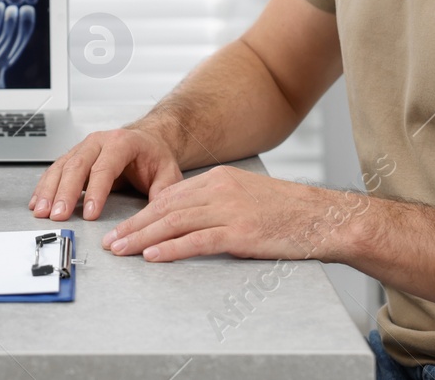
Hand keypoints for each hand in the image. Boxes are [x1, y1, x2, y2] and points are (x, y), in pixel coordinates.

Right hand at [30, 125, 182, 220]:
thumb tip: (157, 216)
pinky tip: (38, 202)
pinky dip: (45, 187)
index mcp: (122, 142)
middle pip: (77, 166)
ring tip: (42, 211)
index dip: (96, 191)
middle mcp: (99, 142)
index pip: (105, 167)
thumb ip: (163, 192)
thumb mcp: (168, 172)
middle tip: (58, 215)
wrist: (147, 140)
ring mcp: (84, 148)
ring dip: (49, 190)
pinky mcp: (75, 157)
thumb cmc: (154, 155)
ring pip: (62, 167)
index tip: (90, 213)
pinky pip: (56, 170)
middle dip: (65, 192)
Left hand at [101, 165, 354, 262]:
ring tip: (121, 249)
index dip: (142, 212)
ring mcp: (229, 211)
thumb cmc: (288, 212)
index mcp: (219, 178)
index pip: (170, 195)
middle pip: (165, 208)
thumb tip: (185, 218)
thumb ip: (216, 202)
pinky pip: (197, 241)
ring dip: (142, 237)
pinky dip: (171, 248)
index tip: (123, 225)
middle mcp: (219, 190)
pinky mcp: (240, 233)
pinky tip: (152, 255)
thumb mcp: (246, 195)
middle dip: (134, 224)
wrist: (324, 217)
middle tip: (110, 240)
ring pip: (174, 223)